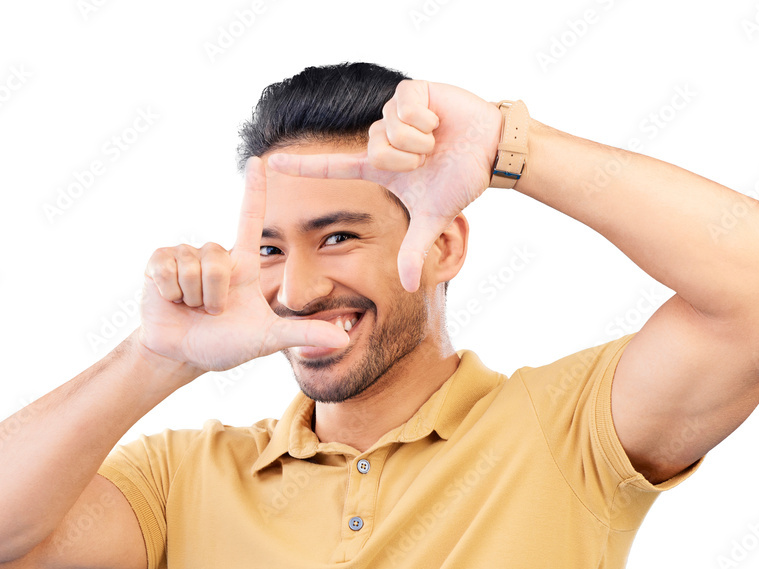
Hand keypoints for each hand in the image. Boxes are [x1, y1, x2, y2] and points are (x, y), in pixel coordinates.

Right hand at [137, 156, 348, 371]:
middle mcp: (216, 254)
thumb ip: (303, 334)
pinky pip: (166, 268)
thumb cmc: (226, 344)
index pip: (250, 217)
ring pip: (193, 265)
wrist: (184, 355)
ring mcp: (186, 256)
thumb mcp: (268, 338)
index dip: (254, 189)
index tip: (259, 160)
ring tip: (193, 307)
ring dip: (193, 296)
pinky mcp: (159, 263)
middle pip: (216, 259)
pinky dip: (170, 292)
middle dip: (215, 294)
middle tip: (214, 311)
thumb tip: (343, 339)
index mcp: (244, 263)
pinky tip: (172, 301)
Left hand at [266, 79, 502, 291]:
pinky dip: (426, 119)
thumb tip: (409, 287)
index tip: (270, 164)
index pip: (332, 167)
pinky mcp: (411, 90)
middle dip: (405, 159)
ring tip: (435, 140)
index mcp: (377, 166)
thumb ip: (414, 251)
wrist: (488, 153)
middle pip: (372, 149)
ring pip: (388, 129)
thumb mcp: (432, 219)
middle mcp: (379, 138)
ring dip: (418, 141)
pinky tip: (439, 121)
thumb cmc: (458, 181)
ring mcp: (393, 113)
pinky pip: (405, 107)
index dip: (302, 167)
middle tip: (427, 160)